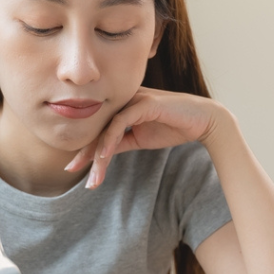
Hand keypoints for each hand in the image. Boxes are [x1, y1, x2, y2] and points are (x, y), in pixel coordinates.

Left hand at [65, 87, 230, 187]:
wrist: (203, 121)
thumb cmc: (172, 127)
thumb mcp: (139, 139)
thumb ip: (119, 142)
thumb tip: (100, 155)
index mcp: (121, 107)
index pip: (97, 128)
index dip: (84, 147)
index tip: (73, 167)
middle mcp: (123, 100)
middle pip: (97, 126)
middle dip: (84, 151)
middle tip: (71, 169)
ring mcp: (133, 99)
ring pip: (106, 126)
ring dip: (98, 152)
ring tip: (94, 174)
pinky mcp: (144, 103)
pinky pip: (120, 122)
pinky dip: (110, 139)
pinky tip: (104, 156)